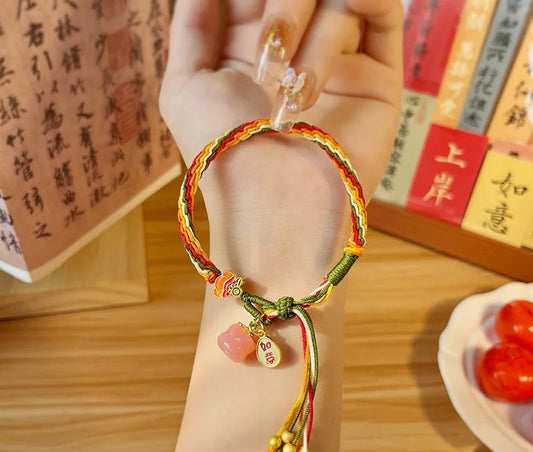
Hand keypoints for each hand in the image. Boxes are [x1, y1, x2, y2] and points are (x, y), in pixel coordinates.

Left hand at [160, 0, 402, 286]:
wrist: (276, 202)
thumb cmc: (225, 149)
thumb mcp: (186, 86)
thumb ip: (194, 24)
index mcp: (251, 47)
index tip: (246, 8)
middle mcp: (297, 47)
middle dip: (283, 6)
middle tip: (272, 49)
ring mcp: (340, 59)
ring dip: (308, 24)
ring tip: (295, 91)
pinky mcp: (378, 74)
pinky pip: (381, 7)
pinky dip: (360, 3)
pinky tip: (337, 39)